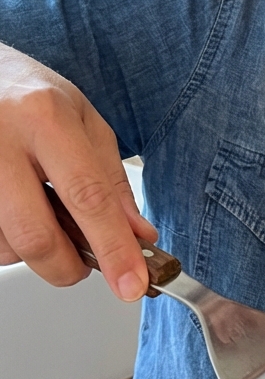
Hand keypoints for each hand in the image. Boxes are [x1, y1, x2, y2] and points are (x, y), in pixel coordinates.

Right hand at [0, 43, 156, 300]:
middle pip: (36, 236)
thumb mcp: (82, 119)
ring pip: (7, 248)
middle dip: (68, 267)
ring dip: (34, 252)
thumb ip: (111, 179)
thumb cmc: (27, 95)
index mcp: (43, 117)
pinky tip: (17, 212)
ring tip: (40, 214)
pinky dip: (10, 243)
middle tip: (83, 264)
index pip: (87, 196)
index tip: (131, 283)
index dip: (113, 248)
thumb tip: (138, 235)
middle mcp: (0, 142)